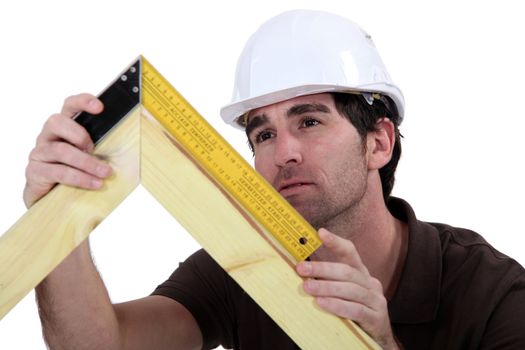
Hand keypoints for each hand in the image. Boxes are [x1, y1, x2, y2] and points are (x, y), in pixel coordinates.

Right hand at [23, 93, 111, 207]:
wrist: (53, 200)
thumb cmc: (77, 172)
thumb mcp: (92, 156)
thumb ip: (103, 145)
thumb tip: (131, 140)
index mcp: (64, 127)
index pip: (69, 106)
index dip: (82, 102)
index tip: (100, 107)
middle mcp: (49, 136)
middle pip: (56, 122)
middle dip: (79, 134)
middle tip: (95, 149)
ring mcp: (40, 153)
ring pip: (60, 150)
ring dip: (87, 162)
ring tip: (105, 172)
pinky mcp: (36, 172)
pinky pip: (58, 172)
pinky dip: (80, 178)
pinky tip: (94, 183)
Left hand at [296, 228, 398, 348]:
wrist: (378, 338)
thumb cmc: (354, 312)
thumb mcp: (343, 293)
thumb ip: (328, 282)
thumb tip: (300, 271)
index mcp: (361, 274)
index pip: (350, 252)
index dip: (336, 242)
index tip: (320, 233)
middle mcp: (371, 283)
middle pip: (346, 271)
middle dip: (322, 268)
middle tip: (302, 268)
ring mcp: (376, 300)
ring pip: (350, 290)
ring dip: (327, 287)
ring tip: (308, 287)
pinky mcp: (377, 318)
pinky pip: (356, 310)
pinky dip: (338, 306)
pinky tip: (322, 304)